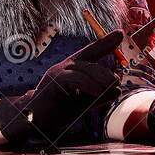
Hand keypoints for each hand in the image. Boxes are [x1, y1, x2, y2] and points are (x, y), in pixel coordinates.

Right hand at [0, 30, 122, 143]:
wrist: (34, 121)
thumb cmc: (58, 111)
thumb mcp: (84, 104)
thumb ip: (100, 96)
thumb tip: (117, 89)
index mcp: (73, 68)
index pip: (91, 51)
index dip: (105, 42)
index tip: (120, 33)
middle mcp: (65, 66)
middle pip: (90, 61)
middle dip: (106, 71)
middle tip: (117, 82)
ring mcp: (58, 72)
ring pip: (84, 69)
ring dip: (101, 79)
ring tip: (112, 87)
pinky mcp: (53, 81)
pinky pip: (75, 79)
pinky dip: (90, 85)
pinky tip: (99, 91)